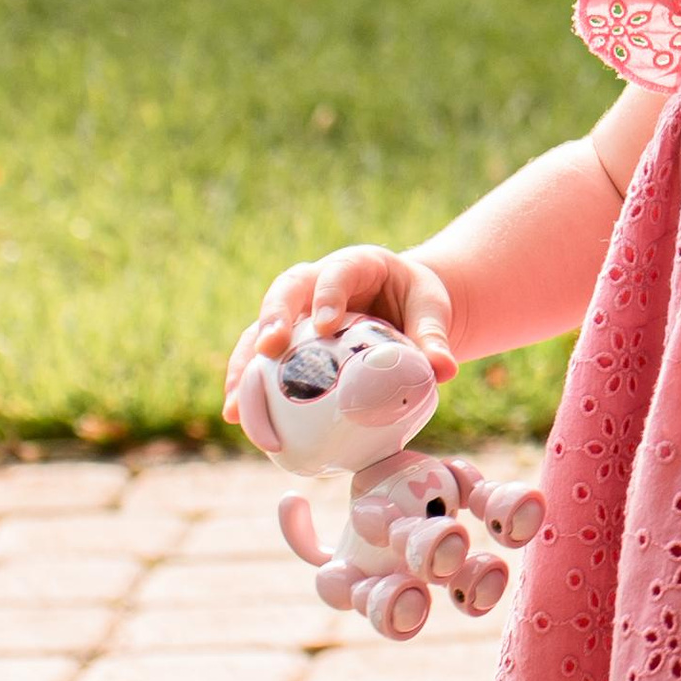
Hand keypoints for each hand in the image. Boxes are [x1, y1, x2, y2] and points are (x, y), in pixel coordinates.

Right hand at [221, 243, 457, 417]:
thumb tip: (442, 371)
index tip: (325, 326)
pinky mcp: (288, 341)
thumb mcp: (431, 310)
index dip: (327, 295)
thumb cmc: (417, 301)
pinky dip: (248, 385)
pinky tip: (238, 416)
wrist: (405, 307)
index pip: (336, 272)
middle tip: (269, 351)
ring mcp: (297, 312)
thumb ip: (434, 337)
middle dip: (273, 319)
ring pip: (260, 328)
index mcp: (355, 265)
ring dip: (245, 364)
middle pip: (286, 291)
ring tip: (238, 404)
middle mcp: (316, 282)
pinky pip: (260, 360)